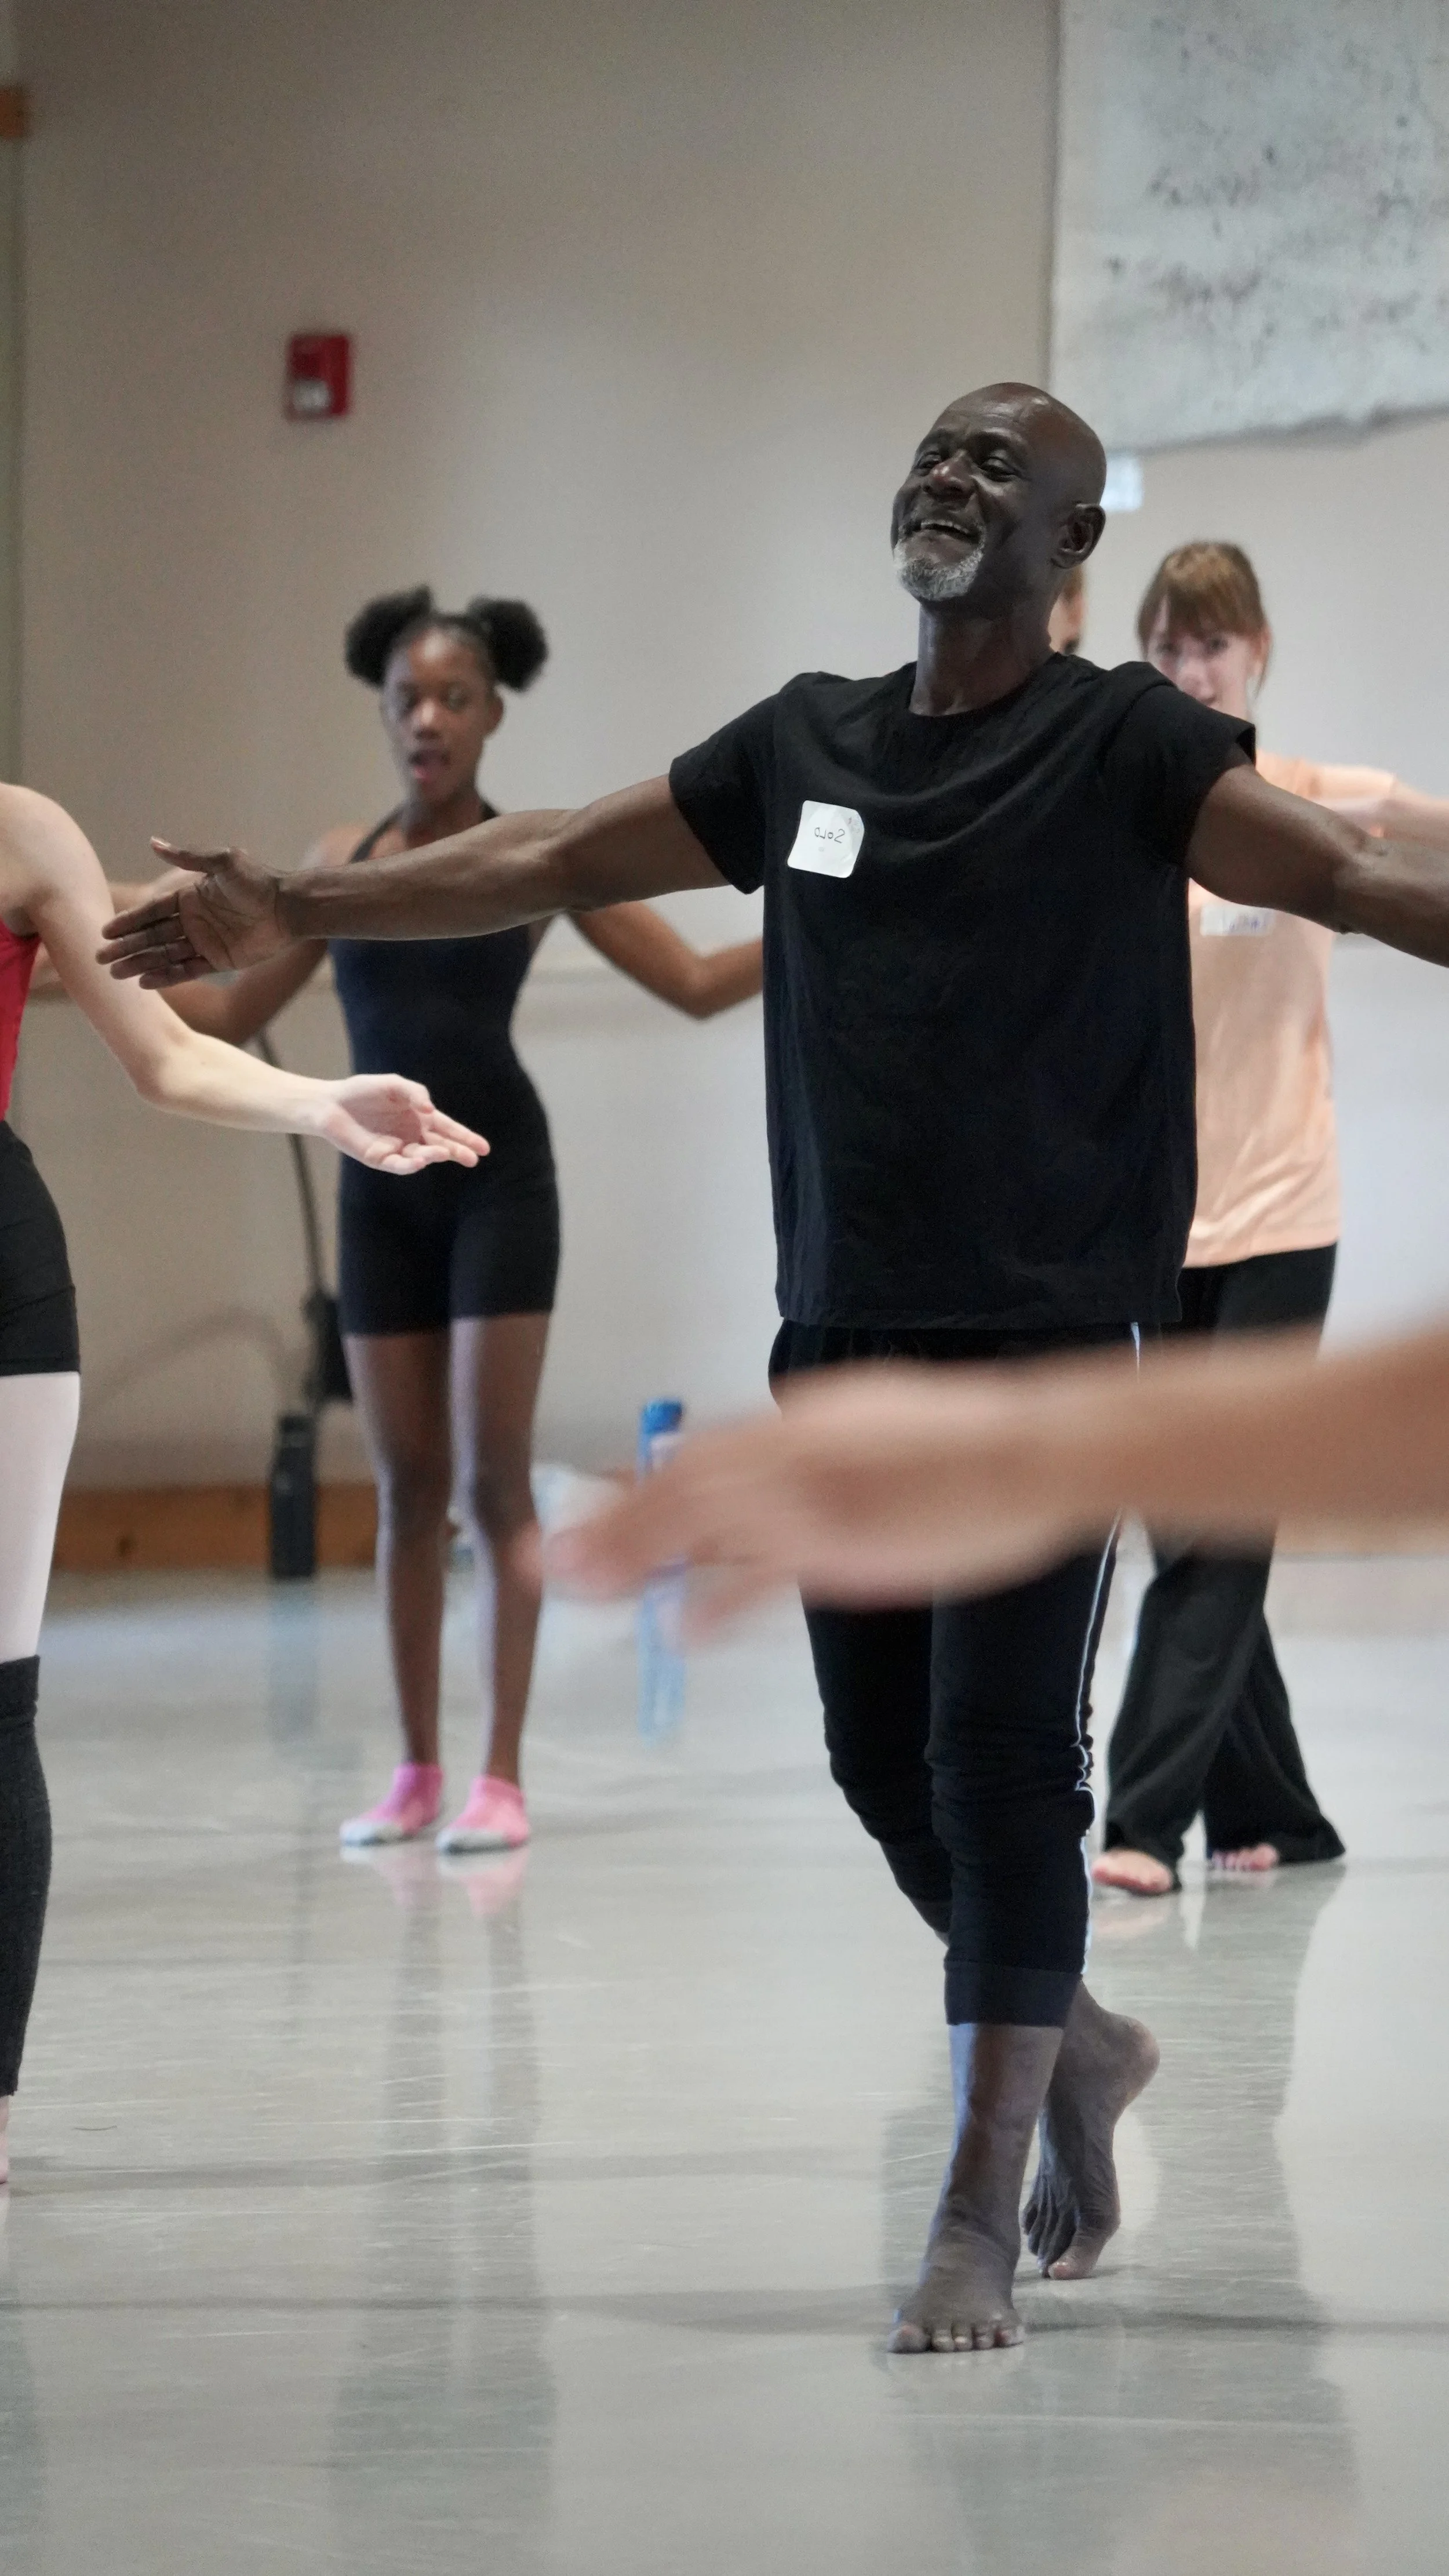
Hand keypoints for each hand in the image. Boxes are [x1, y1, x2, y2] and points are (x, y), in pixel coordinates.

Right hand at [99, 841, 289, 982]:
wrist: (290, 908)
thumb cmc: (259, 882)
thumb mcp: (223, 863)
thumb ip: (188, 857)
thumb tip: (152, 842)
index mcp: (189, 897)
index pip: (151, 912)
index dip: (128, 922)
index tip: (105, 931)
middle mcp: (193, 920)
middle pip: (152, 936)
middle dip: (126, 947)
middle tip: (101, 958)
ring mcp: (204, 942)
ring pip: (164, 955)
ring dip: (140, 964)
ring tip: (115, 974)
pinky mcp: (218, 961)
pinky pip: (186, 970)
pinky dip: (166, 976)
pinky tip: (144, 982)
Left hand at [318, 1076, 489, 1175]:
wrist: (330, 1103)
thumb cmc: (362, 1091)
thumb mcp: (393, 1085)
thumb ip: (415, 1093)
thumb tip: (431, 1111)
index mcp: (419, 1117)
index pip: (447, 1129)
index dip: (466, 1138)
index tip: (484, 1148)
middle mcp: (411, 1135)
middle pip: (440, 1145)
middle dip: (457, 1152)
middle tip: (472, 1159)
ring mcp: (397, 1148)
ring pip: (422, 1155)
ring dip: (434, 1155)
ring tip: (443, 1152)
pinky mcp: (380, 1159)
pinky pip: (399, 1164)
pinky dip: (410, 1164)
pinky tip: (419, 1160)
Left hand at [545, 1364, 1081, 1623]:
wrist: (1034, 1450)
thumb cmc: (969, 1442)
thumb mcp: (877, 1422)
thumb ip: (825, 1446)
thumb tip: (793, 1464)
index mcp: (797, 1422)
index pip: (700, 1456)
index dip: (638, 1487)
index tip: (589, 1508)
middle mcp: (787, 1453)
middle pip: (676, 1487)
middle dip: (606, 1521)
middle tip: (538, 1555)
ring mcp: (808, 1501)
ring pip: (695, 1524)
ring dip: (625, 1552)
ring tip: (563, 1582)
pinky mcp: (839, 1548)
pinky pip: (759, 1578)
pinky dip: (716, 1601)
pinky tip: (678, 1630)